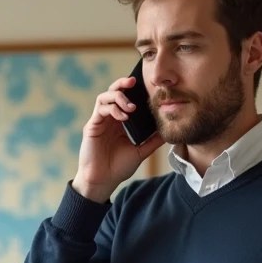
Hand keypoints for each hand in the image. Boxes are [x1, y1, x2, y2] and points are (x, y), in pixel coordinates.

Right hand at [73, 76, 164, 202]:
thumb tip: (169, 132)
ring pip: (104, 97)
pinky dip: (112, 109)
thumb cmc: (119, 167)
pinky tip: (123, 117)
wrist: (103, 181)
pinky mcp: (92, 126)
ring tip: (131, 107)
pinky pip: (100, 110)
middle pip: (113, 91)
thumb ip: (153, 140)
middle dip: (122, 83)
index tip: (145, 85)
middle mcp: (109, 118)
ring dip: (118, 97)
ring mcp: (99, 121)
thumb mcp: (141, 152)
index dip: (133, 89)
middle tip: (134, 81)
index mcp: (120, 121)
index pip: (125, 98)